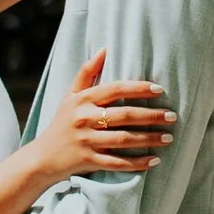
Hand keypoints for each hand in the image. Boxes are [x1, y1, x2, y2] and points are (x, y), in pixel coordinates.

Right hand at [27, 51, 173, 191]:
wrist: (41, 158)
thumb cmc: (61, 123)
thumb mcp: (70, 96)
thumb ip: (87, 73)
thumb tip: (105, 50)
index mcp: (82, 100)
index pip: (114, 89)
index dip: (138, 88)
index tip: (159, 90)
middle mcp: (84, 119)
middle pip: (124, 115)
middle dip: (151, 116)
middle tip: (172, 116)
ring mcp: (86, 141)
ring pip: (123, 139)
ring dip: (149, 139)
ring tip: (168, 138)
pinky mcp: (88, 161)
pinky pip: (117, 162)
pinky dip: (137, 163)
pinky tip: (154, 160)